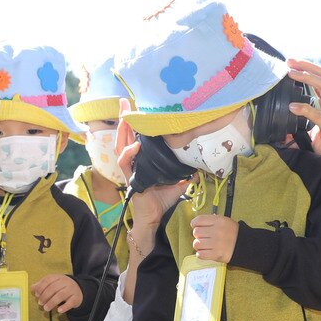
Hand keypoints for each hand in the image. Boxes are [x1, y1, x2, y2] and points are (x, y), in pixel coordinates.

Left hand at [31, 274, 82, 312]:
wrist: (79, 290)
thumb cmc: (62, 287)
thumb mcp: (53, 283)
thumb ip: (42, 285)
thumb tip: (32, 287)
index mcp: (58, 277)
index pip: (48, 280)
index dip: (41, 287)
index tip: (36, 294)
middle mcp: (65, 282)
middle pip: (53, 288)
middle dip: (45, 296)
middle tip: (40, 303)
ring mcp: (71, 290)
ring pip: (61, 295)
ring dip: (51, 302)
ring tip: (46, 308)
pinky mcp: (76, 298)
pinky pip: (70, 302)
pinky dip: (64, 307)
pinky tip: (59, 310)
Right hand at [115, 99, 189, 247]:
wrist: (153, 218)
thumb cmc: (160, 201)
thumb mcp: (176, 183)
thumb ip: (184, 173)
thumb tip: (198, 166)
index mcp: (141, 160)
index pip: (136, 136)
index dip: (135, 122)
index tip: (137, 106)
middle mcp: (132, 162)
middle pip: (125, 136)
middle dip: (124, 119)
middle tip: (124, 102)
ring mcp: (128, 170)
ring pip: (121, 145)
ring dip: (122, 131)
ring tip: (125, 117)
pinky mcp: (128, 179)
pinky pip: (125, 163)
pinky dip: (129, 152)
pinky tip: (136, 144)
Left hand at [190, 214, 238, 262]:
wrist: (245, 245)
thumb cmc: (231, 233)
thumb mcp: (224, 221)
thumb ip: (210, 221)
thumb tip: (195, 224)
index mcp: (219, 220)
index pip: (198, 220)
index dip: (195, 224)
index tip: (198, 227)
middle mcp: (217, 231)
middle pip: (196, 232)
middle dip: (198, 236)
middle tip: (204, 238)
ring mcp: (217, 243)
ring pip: (196, 244)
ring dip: (199, 246)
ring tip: (205, 246)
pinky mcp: (217, 254)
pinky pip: (200, 254)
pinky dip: (201, 254)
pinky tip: (206, 252)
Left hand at [287, 58, 320, 235]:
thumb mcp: (317, 136)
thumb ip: (305, 129)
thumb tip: (285, 133)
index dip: (308, 70)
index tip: (292, 65)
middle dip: (306, 66)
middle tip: (289, 61)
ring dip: (306, 78)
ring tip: (290, 74)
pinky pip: (317, 114)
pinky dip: (304, 108)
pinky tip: (292, 107)